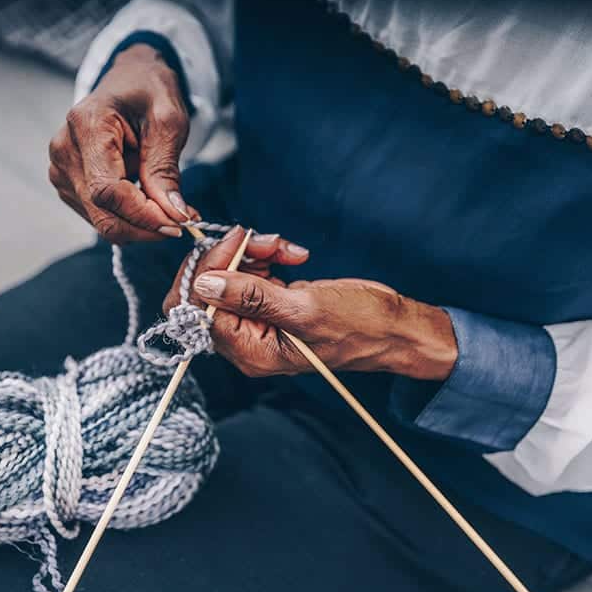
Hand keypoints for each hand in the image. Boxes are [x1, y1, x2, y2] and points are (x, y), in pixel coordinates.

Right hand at [49, 44, 191, 242]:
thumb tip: (173, 214)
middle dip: (145, 226)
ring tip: (169, 205)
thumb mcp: (168, 121)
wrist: (130, 79)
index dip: (143, 215)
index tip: (179, 223)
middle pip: (101, 213)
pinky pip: (100, 215)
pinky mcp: (68, 183)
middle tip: (182, 222)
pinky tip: (149, 201)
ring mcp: (61, 169)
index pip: (107, 191)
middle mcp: (65, 150)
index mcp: (86, 126)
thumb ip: (165, 168)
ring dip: (140, 224)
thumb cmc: (148, 91)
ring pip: (101, 220)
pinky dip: (129, 217)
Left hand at [163, 229, 457, 379]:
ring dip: (254, 251)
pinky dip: (267, 255)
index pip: (198, 308)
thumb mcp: (304, 309)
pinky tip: (293, 254)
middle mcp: (247, 338)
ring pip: (229, 274)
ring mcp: (258, 320)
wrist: (393, 327)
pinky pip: (251, 272)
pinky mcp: (271, 302)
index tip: (237, 243)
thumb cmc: (359, 328)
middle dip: (231, 257)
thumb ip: (252, 297)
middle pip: (208, 289)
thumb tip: (205, 284)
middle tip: (262, 241)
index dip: (209, 270)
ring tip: (286, 247)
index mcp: (248, 351)